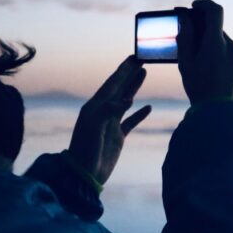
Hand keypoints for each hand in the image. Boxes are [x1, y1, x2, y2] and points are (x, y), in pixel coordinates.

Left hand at [68, 56, 152, 184]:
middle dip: (129, 74)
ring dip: (135, 87)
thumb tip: (126, 99)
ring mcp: (110, 124)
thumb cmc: (85, 151)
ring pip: (125, 101)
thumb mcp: (93, 129)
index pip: (111, 85)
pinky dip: (139, 114)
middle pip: (119, 88)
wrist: (83, 175)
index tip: (133, 58)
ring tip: (145, 73)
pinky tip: (148, 107)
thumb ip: (108, 111)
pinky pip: (130, 122)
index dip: (123, 71)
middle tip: (141, 59)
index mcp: (94, 108)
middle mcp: (102, 113)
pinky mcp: (117, 137)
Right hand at [177, 0, 232, 104]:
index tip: (194, 6)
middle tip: (187, 34)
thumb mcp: (186, 63)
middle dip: (202, 28)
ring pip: (221, 39)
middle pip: (215, 27)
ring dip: (209, 41)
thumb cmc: (200, 89)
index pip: (215, 11)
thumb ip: (185, 38)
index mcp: (216, 43)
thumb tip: (184, 19)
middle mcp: (231, 45)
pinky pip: (227, 50)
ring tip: (195, 57)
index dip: (203, 4)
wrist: (221, 113)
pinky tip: (206, 66)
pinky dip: (216, 50)